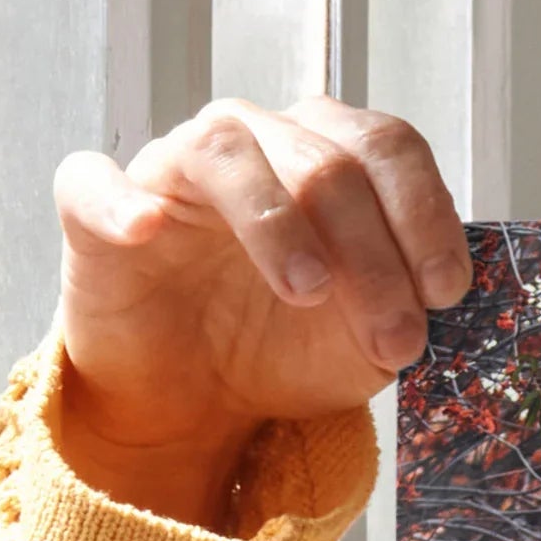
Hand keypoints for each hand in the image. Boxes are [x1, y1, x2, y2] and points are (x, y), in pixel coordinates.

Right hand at [49, 99, 468, 527]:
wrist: (196, 399)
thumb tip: (440, 295)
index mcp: (327, 155)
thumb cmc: (283, 347)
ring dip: (277, 223)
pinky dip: (120, 201)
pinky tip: (147, 230)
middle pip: (325, 160)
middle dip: (372, 256)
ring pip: (226, 151)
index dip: (424, 214)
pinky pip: (94, 181)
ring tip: (308, 292)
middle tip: (394, 339)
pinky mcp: (96, 209)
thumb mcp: (365, 340)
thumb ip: (404, 306)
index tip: (446, 292)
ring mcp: (174, 168)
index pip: (387, 147)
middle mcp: (255, 141)